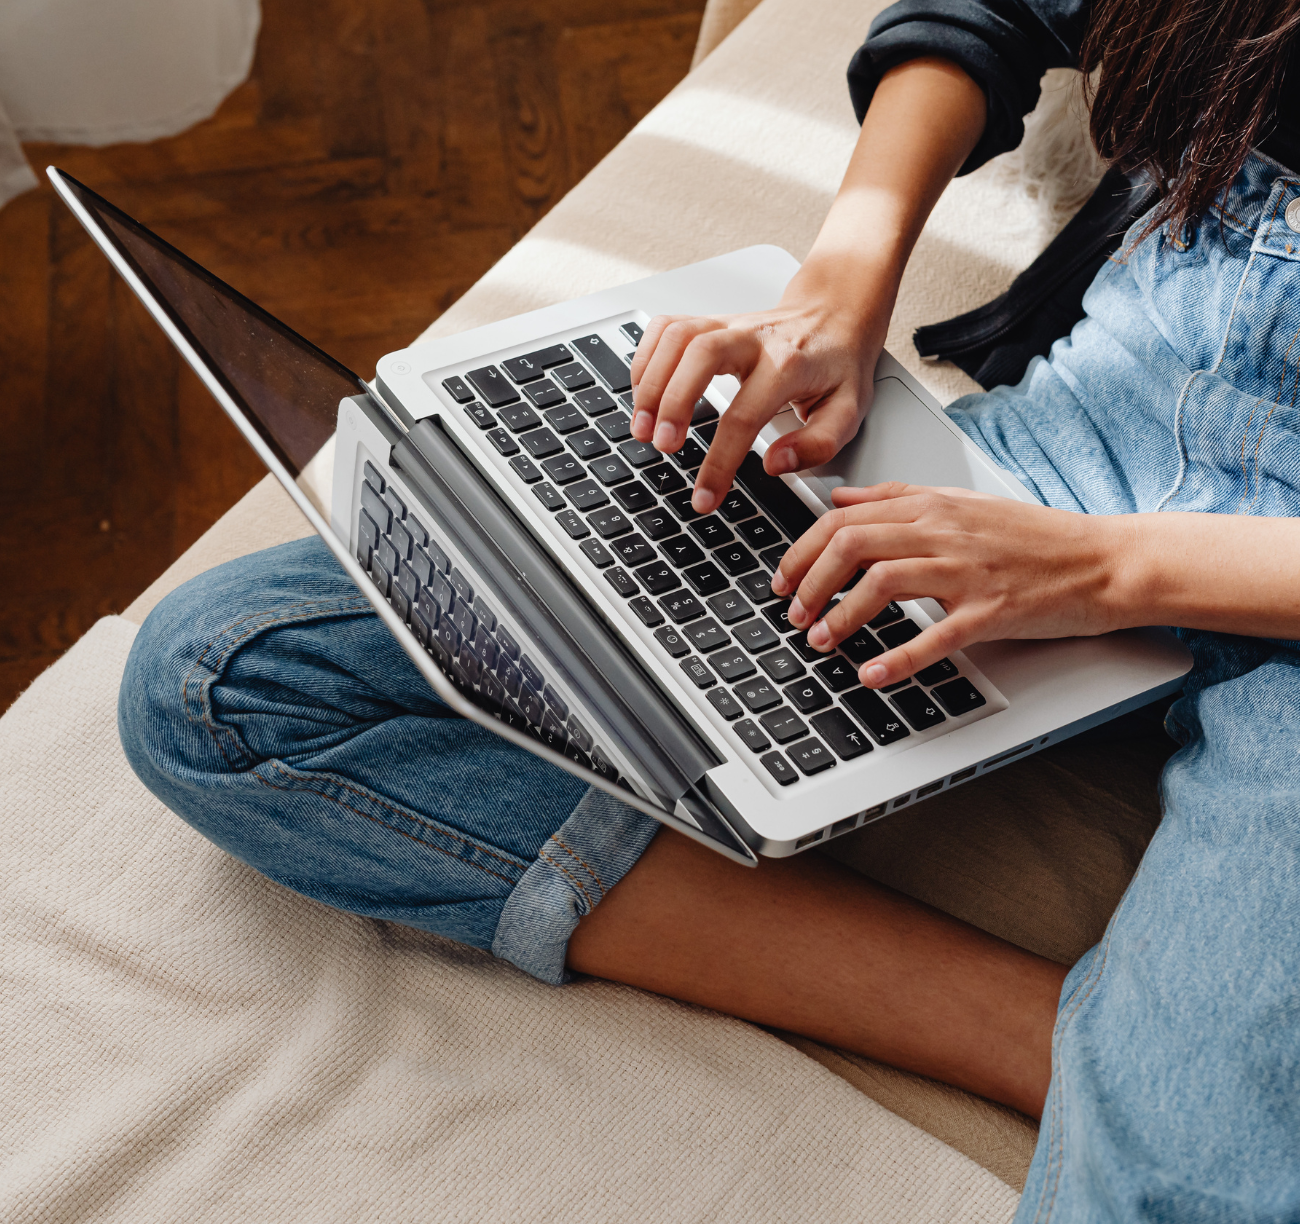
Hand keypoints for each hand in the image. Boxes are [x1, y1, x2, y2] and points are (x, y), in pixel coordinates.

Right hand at [627, 257, 893, 514]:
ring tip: (642, 426)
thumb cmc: (838, 366)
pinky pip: (666, 327)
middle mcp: (754, 338)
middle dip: (672, 402)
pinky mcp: (710, 321)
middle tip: (661, 446)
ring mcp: (728, 324)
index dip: (719, 462)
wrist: (837, 314)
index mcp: (789, 365)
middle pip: (700, 355)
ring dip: (651, 381)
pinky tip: (642, 391)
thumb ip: (817, 444)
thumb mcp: (849, 411)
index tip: (704, 497)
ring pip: (677, 336)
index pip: (745, 416)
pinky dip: (646, 358)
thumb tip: (774, 464)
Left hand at [772, 483, 1127, 686]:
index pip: (844, 518)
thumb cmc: (1035, 538)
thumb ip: (897, 498)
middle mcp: (944, 531)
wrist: (1104, 560)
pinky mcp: (992, 610)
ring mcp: (968, 570)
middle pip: (852, 543)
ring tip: (819, 641)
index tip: (784, 577)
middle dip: (809, 581)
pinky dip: (897, 657)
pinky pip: (935, 635)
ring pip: (883, 581)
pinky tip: (871, 673)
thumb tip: (840, 497)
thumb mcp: (960, 503)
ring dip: (840, 615)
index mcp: (932, 505)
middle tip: (791, 612)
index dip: (802, 549)